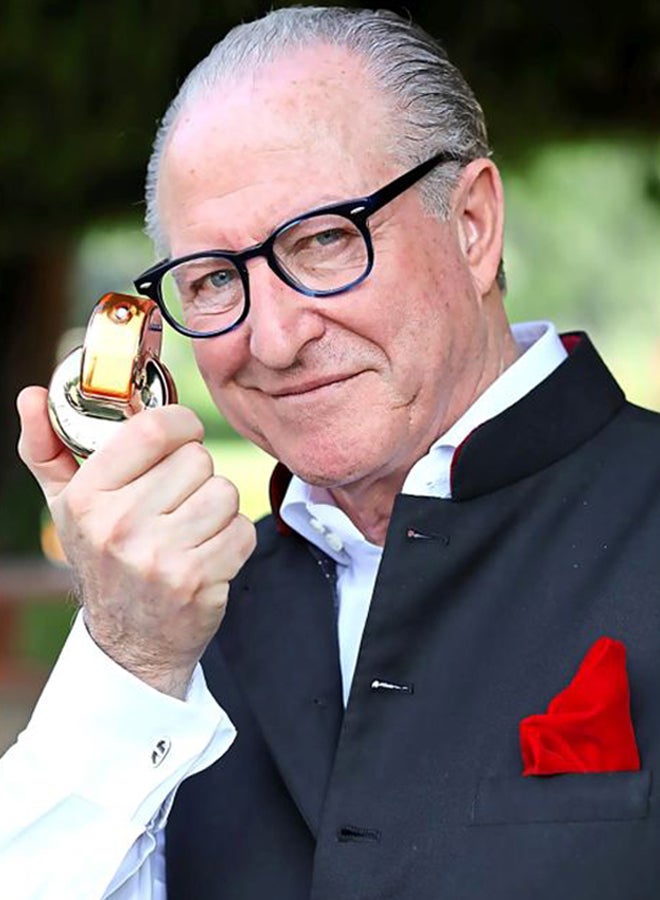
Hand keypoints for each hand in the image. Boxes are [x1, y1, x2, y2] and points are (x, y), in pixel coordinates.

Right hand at [17, 386, 255, 697]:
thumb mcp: (66, 504)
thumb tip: (31, 395)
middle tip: (177, 500)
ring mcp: (159, 557)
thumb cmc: (103, 558)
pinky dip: (233, 539)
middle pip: (198, 460)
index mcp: (88, 497)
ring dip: (217, 508)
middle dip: (196, 475)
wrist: (128, 642)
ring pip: (225, 493)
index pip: (154, 430)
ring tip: (192, 527)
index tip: (184, 435)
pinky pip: (241, 530)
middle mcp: (119, 526)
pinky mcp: (196, 582)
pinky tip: (207, 553)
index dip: (182, 424)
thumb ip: (47, 447)